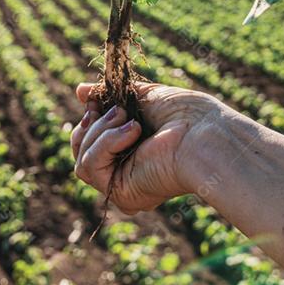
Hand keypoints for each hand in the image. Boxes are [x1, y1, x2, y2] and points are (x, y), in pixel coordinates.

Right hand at [70, 82, 226, 213]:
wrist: (204, 134)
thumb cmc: (184, 114)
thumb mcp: (141, 96)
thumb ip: (110, 96)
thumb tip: (79, 90)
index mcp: (131, 150)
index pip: (89, 140)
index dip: (88, 119)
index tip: (94, 100)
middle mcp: (125, 171)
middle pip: (80, 150)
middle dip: (90, 125)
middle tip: (115, 110)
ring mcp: (122, 185)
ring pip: (81, 159)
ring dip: (101, 131)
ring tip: (132, 121)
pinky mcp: (121, 194)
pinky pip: (90, 166)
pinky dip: (107, 142)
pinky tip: (134, 131)